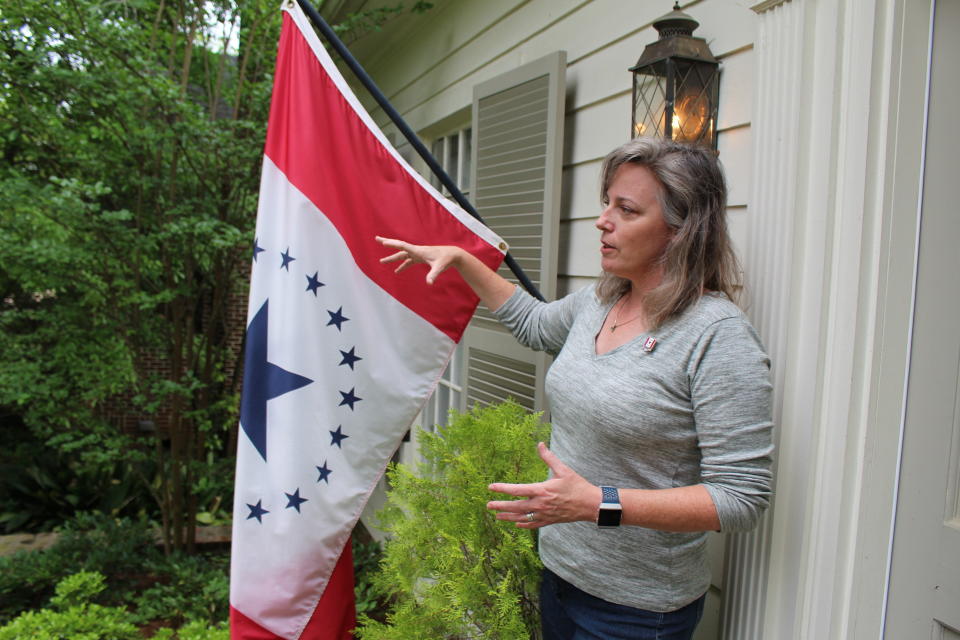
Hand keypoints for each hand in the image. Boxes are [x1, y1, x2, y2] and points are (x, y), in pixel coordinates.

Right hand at [376, 236, 462, 284]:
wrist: (452, 255)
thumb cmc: (446, 260)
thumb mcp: (439, 268)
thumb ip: (433, 275)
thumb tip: (429, 283)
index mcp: (419, 251)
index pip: (403, 246)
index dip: (393, 244)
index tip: (383, 243)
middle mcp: (416, 251)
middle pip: (399, 247)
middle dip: (388, 243)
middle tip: (376, 239)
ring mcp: (418, 254)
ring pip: (402, 254)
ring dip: (392, 257)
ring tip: (382, 261)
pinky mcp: (420, 258)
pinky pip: (408, 261)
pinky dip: (402, 265)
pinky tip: (397, 271)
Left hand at [486, 442, 601, 528]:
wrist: (592, 505)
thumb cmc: (577, 486)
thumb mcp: (563, 470)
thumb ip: (549, 457)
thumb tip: (540, 444)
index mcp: (542, 490)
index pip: (517, 489)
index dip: (502, 488)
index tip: (491, 487)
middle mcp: (541, 504)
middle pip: (516, 506)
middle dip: (500, 506)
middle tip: (488, 505)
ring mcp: (545, 514)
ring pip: (522, 518)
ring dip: (508, 517)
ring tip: (497, 516)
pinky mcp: (550, 521)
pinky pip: (533, 525)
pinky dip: (523, 525)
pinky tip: (516, 525)